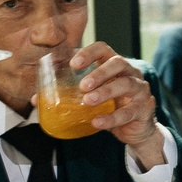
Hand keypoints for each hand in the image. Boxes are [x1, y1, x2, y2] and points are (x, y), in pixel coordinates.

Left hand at [70, 43, 164, 167]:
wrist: (137, 131)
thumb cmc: (112, 108)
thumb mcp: (92, 99)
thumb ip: (69, 97)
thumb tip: (36, 100)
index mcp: (114, 66)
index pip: (103, 50)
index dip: (89, 53)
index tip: (73, 64)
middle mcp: (130, 73)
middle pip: (118, 63)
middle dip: (99, 72)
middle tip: (82, 85)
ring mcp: (140, 90)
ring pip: (126, 84)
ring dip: (105, 91)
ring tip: (88, 101)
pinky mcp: (144, 108)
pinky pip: (128, 111)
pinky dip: (111, 117)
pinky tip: (97, 122)